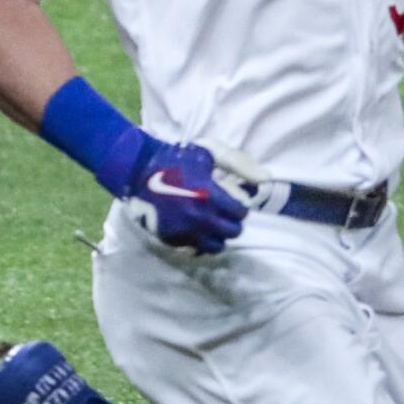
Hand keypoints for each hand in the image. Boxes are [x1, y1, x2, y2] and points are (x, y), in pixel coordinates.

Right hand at [120, 138, 250, 253]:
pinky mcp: (171, 238)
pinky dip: (200, 242)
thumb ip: (239, 165)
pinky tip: (196, 228)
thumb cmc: (176, 158)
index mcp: (210, 196)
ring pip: (217, 246)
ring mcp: (184, 230)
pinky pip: (196, 250)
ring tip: (212, 222)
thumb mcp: (209, 153)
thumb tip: (266, 179)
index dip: (239, 206)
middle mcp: (199, 217)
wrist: (137, 169)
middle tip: (224, 212)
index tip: (232, 200)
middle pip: (233, 232)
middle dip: (232, 222)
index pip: (241, 213)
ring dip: (219, 235)